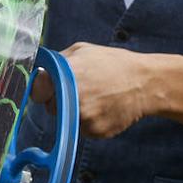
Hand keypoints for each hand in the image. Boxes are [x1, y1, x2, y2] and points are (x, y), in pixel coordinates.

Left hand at [31, 43, 154, 137]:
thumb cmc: (114, 64)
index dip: (41, 89)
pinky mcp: (94, 131)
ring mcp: (84, 117)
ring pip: (66, 119)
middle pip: (50, 107)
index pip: (37, 89)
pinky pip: (82, 129)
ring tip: (96, 98)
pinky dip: (90, 121)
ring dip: (75, 112)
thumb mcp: (83, 50)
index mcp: (67, 74)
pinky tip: (104, 108)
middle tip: (82, 89)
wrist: (145, 84)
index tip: (48, 88)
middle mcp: (73, 98)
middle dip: (59, 100)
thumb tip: (39, 71)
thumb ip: (57, 60)